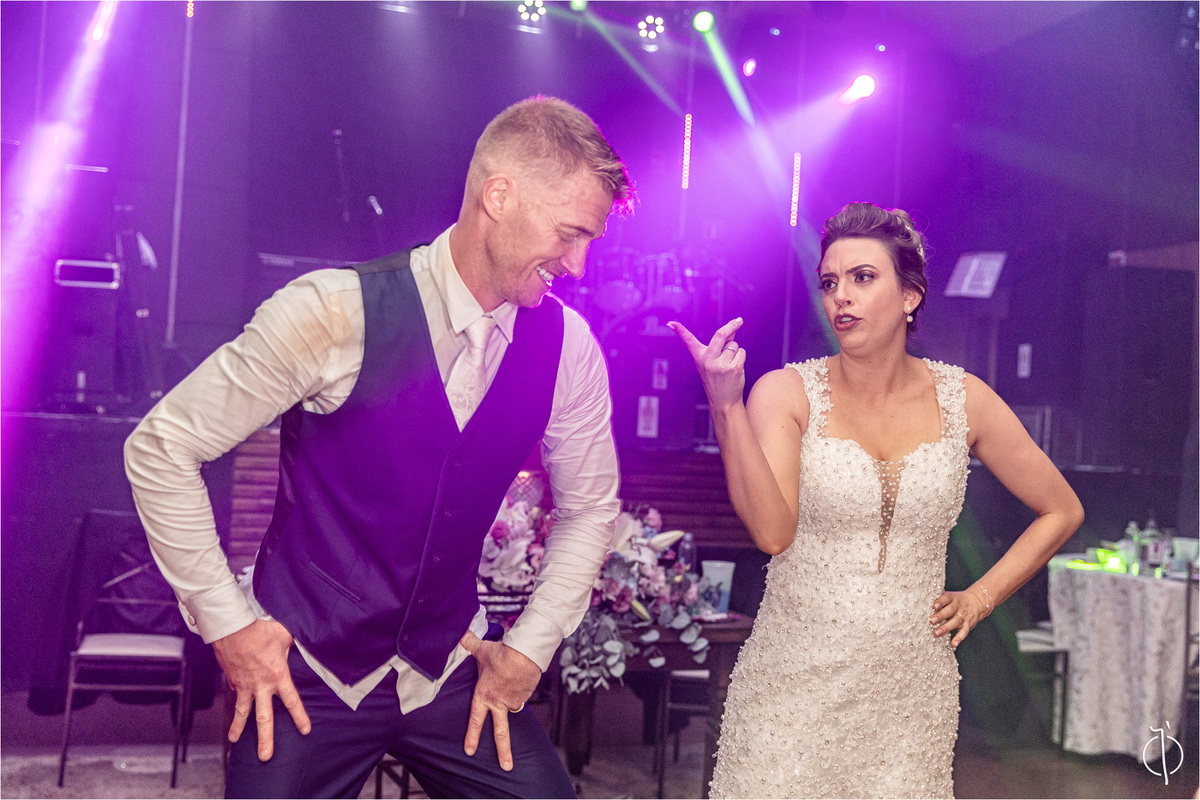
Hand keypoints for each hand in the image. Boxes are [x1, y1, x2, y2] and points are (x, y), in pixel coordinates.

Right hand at [213, 618, 310, 760]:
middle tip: (265, 756)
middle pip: (264, 718)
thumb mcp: (284, 635)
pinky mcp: (232, 681)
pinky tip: (233, 708)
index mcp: (277, 676)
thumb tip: (306, 638)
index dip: (299, 716)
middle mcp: (260, 686)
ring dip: (238, 728)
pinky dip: (234, 702)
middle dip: (265, 739)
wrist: (232, 627)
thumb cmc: (260, 630)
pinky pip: (234, 695)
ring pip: (242, 713)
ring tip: (235, 742)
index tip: (304, 730)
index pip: (291, 701)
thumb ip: (294, 643)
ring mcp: (244, 686)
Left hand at [459, 630, 541, 770]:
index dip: (472, 736)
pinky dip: (521, 689)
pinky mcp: (527, 694)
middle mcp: (499, 702)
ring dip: (512, 700)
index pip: (476, 720)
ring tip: (511, 682)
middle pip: (501, 732)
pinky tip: (520, 677)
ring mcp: (515, 700)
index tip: (469, 751)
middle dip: (504, 752)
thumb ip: (469, 643)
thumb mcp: (481, 649)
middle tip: (507, 767)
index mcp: (484, 695)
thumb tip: (458, 631)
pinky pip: (522, 695)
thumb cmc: (501, 653)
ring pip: (513, 706)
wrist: (525, 652)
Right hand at [667, 318, 746, 414]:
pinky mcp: (733, 368)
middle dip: (732, 325)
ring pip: (734, 345)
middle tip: (739, 320)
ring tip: (729, 365)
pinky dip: (741, 357)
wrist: (724, 401)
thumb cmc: (717, 380)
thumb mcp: (712, 362)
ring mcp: (721, 364)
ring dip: (735, 351)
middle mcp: (708, 360)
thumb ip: (720, 346)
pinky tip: (735, 369)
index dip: (680, 331)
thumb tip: (732, 330)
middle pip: (720, 335)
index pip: (688, 341)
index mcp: (699, 358)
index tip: (671, 323)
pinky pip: (741, 352)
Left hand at [930, 589, 989, 648]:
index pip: (946, 598)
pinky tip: (953, 644)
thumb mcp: (950, 596)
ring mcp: (963, 616)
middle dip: (940, 615)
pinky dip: (959, 638)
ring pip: (955, 621)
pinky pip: (964, 631)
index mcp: (952, 598)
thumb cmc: (956, 600)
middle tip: (931, 621)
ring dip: (946, 628)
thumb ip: (939, 600)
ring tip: (936, 633)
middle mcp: (958, 607)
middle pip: (950, 610)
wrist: (977, 602)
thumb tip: (923, 602)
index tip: (934, 605)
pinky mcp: (968, 624)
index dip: (940, 601)